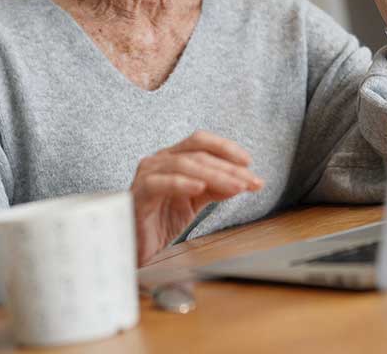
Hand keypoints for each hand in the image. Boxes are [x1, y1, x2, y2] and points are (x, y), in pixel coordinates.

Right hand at [130, 130, 262, 265]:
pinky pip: (161, 183)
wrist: (134, 245)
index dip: (226, 147)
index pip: (201, 142)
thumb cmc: (161, 221)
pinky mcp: (139, 193)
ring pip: (184, 166)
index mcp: (173, 158)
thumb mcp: (195, 202)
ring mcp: (148, 174)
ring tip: (237, 187)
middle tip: (252, 181)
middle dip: (228, 167)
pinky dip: (182, 183)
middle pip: (197, 154)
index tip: (249, 162)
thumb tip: (242, 181)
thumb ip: (215, 189)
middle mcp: (159, 160)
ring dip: (215, 176)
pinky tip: (200, 188)